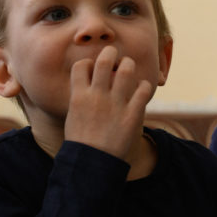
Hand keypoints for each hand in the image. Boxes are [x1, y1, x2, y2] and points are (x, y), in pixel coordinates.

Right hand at [63, 45, 151, 160]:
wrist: (93, 163)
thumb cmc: (81, 142)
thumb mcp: (72, 117)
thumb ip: (80, 99)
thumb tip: (85, 86)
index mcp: (79, 96)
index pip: (81, 65)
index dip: (87, 62)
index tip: (91, 67)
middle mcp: (97, 96)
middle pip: (104, 60)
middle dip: (110, 53)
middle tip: (113, 54)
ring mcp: (115, 104)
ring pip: (126, 70)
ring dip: (128, 65)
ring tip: (128, 67)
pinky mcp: (132, 114)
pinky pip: (143, 90)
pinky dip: (143, 85)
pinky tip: (141, 88)